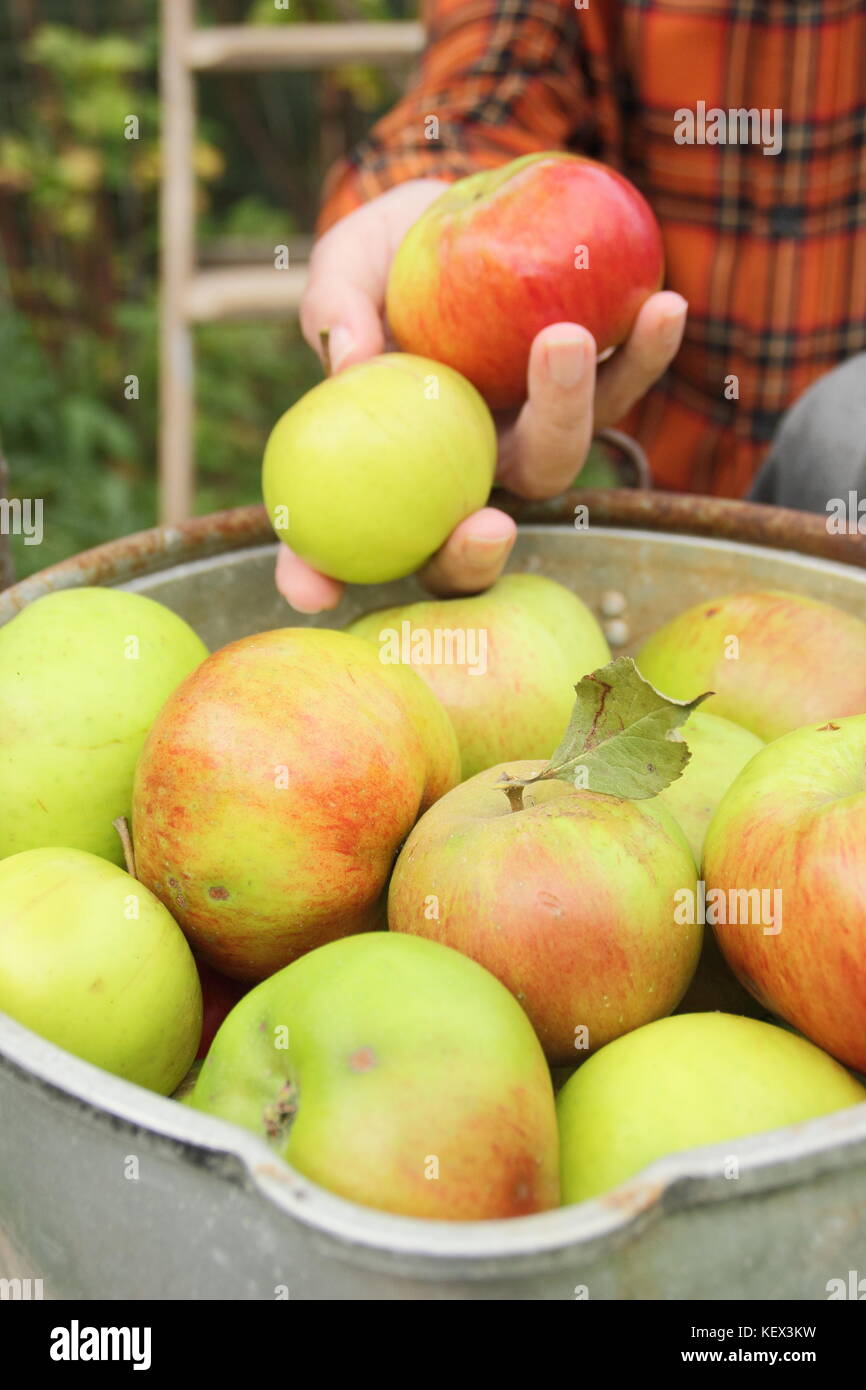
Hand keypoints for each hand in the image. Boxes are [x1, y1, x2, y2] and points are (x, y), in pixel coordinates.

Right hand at [276, 183, 686, 611]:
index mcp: (393, 470)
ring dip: (568, 414)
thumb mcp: (344, 268)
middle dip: (479, 545)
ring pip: (553, 462)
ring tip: (566, 337)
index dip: (320, 576)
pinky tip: (663, 308)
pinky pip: (620, 387)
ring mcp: (528, 438)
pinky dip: (645, 353)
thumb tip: (348, 361)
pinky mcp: (586, 391)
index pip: (349, 543)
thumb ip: (335, 311)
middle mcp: (465, 475)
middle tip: (486, 523)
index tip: (312, 592)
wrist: (452, 214)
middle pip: (473, 535)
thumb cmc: (382, 258)